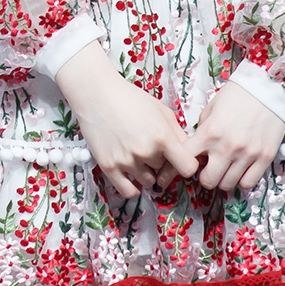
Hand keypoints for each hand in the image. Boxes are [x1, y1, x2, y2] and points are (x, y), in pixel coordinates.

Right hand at [53, 42, 195, 200]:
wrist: (96, 94)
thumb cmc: (130, 98)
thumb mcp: (161, 110)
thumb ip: (177, 133)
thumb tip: (186, 152)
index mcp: (162, 137)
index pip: (188, 168)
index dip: (187, 165)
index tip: (181, 161)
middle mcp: (146, 152)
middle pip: (164, 173)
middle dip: (161, 164)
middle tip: (151, 150)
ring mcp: (126, 161)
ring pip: (148, 182)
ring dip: (146, 172)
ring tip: (138, 156)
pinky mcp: (109, 166)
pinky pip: (128, 191)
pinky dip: (133, 188)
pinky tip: (133, 177)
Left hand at [189, 82, 284, 194]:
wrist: (268, 89)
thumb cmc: (237, 96)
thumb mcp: (211, 109)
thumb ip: (202, 131)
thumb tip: (197, 151)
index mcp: (209, 133)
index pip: (187, 159)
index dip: (184, 163)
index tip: (188, 163)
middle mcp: (227, 147)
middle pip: (208, 180)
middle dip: (204, 177)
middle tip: (208, 169)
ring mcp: (247, 155)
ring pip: (227, 185)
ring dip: (223, 179)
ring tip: (225, 168)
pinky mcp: (264, 158)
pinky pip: (248, 183)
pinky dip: (242, 180)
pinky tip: (240, 170)